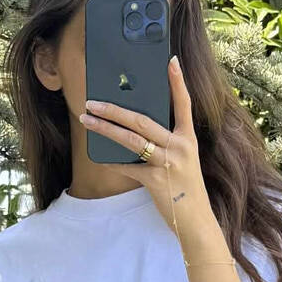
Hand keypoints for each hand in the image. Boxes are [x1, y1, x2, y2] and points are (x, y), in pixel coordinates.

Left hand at [78, 55, 211, 240]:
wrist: (194, 220)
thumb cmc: (185, 188)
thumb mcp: (183, 160)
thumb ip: (166, 142)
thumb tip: (136, 127)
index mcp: (187, 139)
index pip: (183, 104)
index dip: (177, 82)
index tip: (171, 61)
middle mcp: (179, 147)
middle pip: (142, 120)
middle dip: (114, 109)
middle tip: (94, 100)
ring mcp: (167, 163)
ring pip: (130, 140)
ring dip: (105, 128)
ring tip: (87, 119)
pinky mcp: (154, 181)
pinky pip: (127, 167)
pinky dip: (111, 162)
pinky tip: (99, 156)